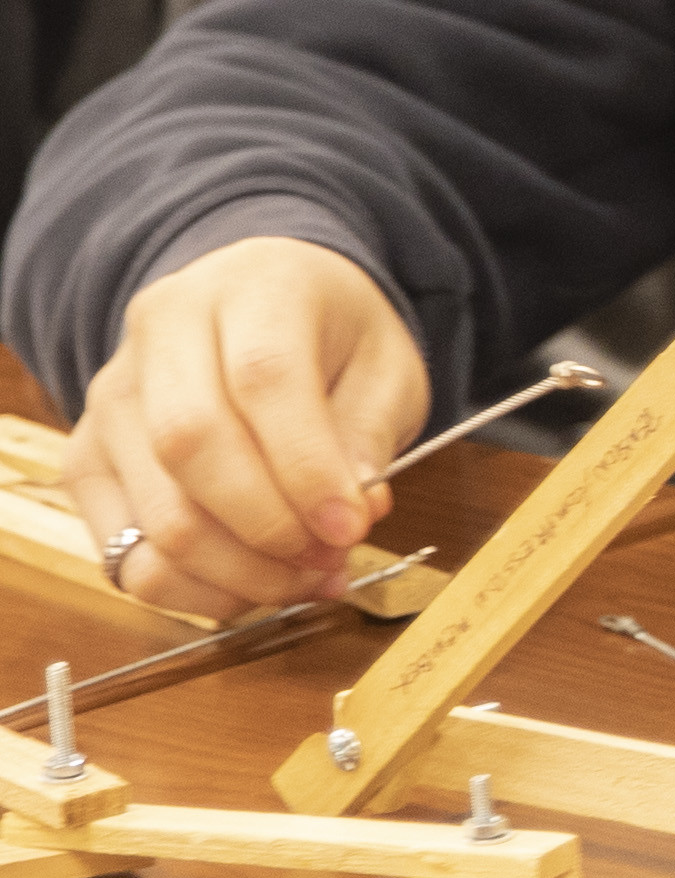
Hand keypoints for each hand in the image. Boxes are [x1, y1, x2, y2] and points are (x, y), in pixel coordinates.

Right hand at [60, 238, 428, 620]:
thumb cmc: (328, 337)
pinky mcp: (86, 460)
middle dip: (269, 527)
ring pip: (155, 511)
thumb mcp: (385, 365)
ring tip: (307, 577)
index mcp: (249, 288)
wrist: (258, 306)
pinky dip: (194, 589)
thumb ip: (370, 433)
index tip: (352, 526)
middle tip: (332, 558)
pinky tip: (254, 584)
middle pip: (190, 446)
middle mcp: (160, 334)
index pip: (262, 378)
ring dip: (238, 571)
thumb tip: (358, 508)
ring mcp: (109, 400)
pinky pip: (124, 552)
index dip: (307, 467)